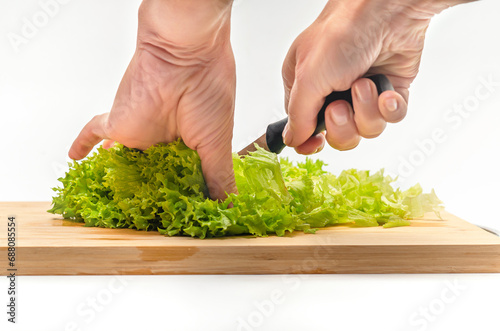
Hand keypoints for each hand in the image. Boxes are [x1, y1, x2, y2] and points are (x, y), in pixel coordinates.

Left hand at [68, 0, 235, 200]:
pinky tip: (75, 157)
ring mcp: (140, 133)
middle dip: (152, 193)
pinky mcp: (118, 123)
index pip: (184, 177)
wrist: (185, 57)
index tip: (181, 216)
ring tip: (118, 203)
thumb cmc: (208, 92)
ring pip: (125, 162)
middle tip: (150, 217)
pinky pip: (93, 133)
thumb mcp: (217, 145)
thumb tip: (229, 207)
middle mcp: (165, 141)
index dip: (182, 196)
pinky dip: (83, 144)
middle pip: (153, 174)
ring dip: (121, 180)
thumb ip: (218, 178)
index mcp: (192, 145)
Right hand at [281, 0, 464, 153]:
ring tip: (365, 84)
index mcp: (305, 87)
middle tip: (341, 104)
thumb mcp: (307, 79)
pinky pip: (391, 119)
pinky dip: (390, 108)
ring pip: (365, 130)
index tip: (316, 144)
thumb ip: (298, 117)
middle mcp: (332, 92)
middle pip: (336, 135)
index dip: (310, 141)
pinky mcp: (388, 92)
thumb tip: (291, 141)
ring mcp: (362, 94)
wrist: (387, 12)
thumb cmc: (341, 34)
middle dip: (341, 125)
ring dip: (366, 110)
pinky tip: (387, 92)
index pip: (303, 127)